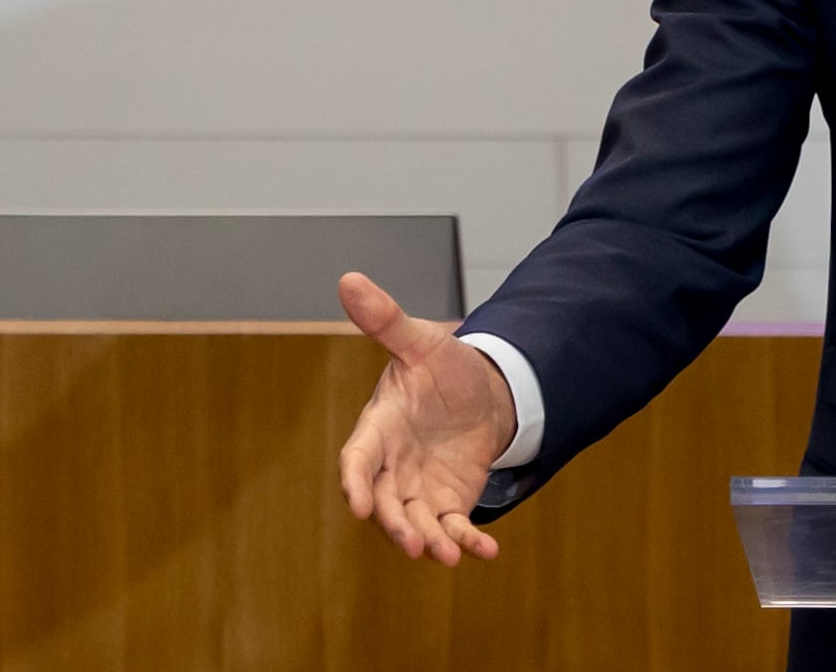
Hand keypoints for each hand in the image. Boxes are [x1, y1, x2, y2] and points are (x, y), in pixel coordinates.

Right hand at [334, 270, 518, 565]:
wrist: (482, 393)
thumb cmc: (442, 368)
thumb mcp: (421, 343)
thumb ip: (387, 320)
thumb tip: (349, 278)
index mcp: (379, 428)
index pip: (358, 460)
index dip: (356, 482)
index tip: (357, 505)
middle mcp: (393, 466)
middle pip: (384, 503)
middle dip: (396, 525)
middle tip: (413, 544)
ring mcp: (418, 489)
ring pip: (416, 523)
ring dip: (431, 542)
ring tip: (450, 556)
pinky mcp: (447, 503)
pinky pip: (453, 527)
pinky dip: (468, 542)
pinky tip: (486, 553)